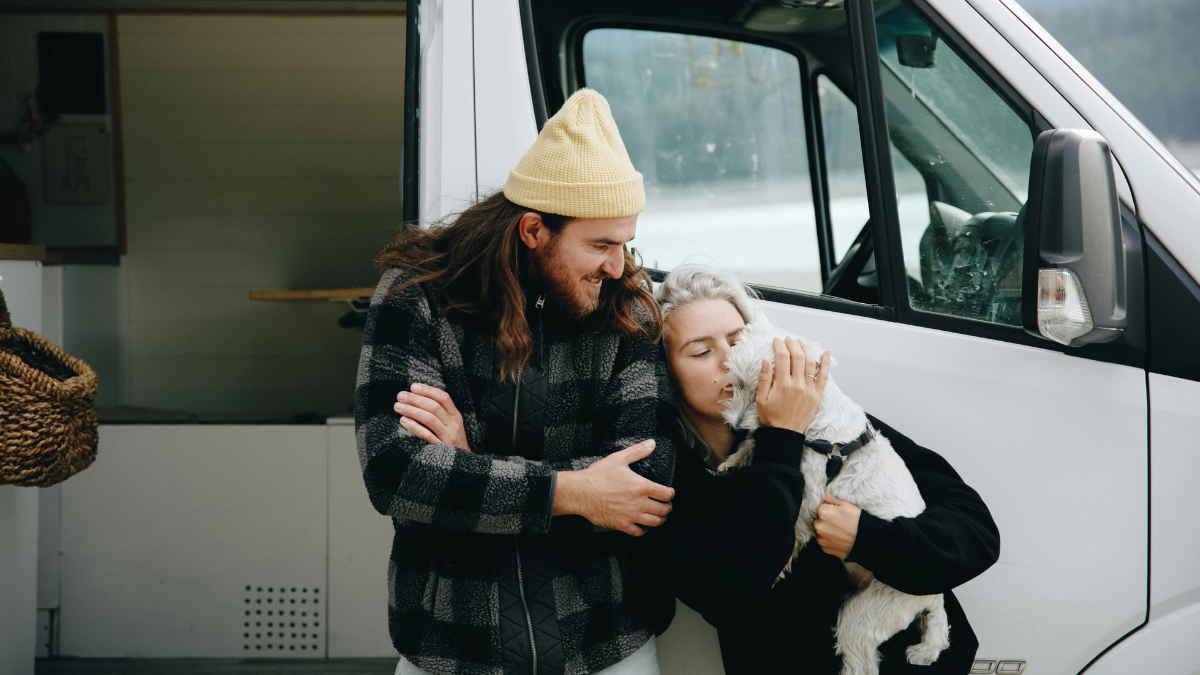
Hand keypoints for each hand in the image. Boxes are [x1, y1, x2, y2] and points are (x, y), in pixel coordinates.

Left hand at [395, 384, 470, 451]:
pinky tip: (403, 421)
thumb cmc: (451, 442)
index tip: (413, 386)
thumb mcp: (451, 425)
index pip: (443, 398)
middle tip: (400, 395)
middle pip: (434, 407)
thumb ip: (440, 413)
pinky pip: (426, 435)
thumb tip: (417, 397)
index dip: (428, 390)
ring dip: (412, 410)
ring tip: (398, 406)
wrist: (461, 466)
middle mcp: (454, 425)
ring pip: (429, 418)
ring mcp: (448, 437)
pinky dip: (414, 427)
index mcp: (456, 416)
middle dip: (415, 399)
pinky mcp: (441, 449)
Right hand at [554, 440, 674, 536]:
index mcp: (642, 487)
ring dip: (660, 519)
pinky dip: (644, 530)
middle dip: (667, 508)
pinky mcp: (621, 525)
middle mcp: (640, 503)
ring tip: (658, 516)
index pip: (667, 494)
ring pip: (654, 523)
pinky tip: (643, 526)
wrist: (581, 492)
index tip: (669, 493)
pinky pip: (639, 532)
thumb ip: (638, 451)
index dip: (671, 494)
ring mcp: (631, 516)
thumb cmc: (599, 475)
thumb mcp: (619, 458)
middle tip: (665, 505)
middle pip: (664, 510)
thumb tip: (652, 443)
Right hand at [755, 337, 830, 434]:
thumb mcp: (761, 399)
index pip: (782, 357)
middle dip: (792, 344)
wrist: (785, 433)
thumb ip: (763, 379)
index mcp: (782, 384)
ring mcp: (809, 389)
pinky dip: (825, 363)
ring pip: (810, 363)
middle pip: (797, 356)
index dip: (779, 346)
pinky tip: (825, 353)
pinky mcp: (816, 394)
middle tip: (788, 339)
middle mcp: (797, 384)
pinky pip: (824, 376)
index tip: (776, 340)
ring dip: (806, 349)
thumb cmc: (772, 417)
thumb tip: (765, 361)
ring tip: (800, 342)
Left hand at [814, 495, 860, 559]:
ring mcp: (821, 539)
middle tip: (838, 522)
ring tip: (839, 531)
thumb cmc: (857, 520)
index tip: (836, 513)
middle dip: (825, 520)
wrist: (867, 540)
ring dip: (825, 530)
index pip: (819, 507)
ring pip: (819, 531)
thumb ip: (831, 499)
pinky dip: (828, 540)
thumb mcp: (846, 504)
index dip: (828, 509)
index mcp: (822, 512)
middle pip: (817, 520)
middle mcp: (818, 526)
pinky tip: (838, 538)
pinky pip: (823, 542)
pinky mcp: (824, 548)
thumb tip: (822, 498)